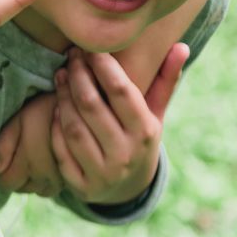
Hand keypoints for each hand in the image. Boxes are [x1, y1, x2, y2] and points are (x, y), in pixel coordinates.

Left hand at [0, 94, 63, 197]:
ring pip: (35, 191)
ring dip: (31, 180)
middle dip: (17, 176)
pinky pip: (51, 191)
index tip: (8, 158)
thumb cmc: (45, 110)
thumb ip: (5, 144)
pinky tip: (47, 166)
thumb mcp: (20, 119)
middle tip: (23, 155)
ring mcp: (59, 181)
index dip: (3, 172)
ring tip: (36, 159)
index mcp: (29, 162)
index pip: (6, 183)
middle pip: (20, 188)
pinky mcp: (71, 180)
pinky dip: (45, 182)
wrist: (79, 110)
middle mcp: (44, 177)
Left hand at [50, 44, 188, 204]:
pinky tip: (56, 106)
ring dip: (63, 97)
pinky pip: (61, 151)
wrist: (129, 189)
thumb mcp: (156, 113)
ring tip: (61, 76)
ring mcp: (103, 173)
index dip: (103, 65)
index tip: (90, 47)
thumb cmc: (140, 138)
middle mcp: (125, 155)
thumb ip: (166, 80)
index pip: (121, 91)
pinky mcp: (82, 187)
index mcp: (146, 132)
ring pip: (73, 127)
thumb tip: (181, 46)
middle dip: (78, 76)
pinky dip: (56, 126)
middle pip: (92, 106)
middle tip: (71, 57)